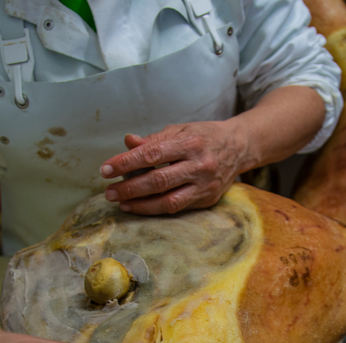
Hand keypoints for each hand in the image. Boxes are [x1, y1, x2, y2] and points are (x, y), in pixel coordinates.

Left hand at [99, 121, 252, 214]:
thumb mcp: (180, 130)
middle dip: (129, 187)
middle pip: (158, 180)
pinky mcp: (207, 199)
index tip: (106, 169)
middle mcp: (199, 165)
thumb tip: (128, 142)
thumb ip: (153, 140)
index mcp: (190, 143)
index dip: (126, 162)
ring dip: (140, 204)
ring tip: (120, 202)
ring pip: (167, 200)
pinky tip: (139, 206)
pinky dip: (154, 209)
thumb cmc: (203, 136)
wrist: (239, 147)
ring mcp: (205, 185)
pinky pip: (177, 208)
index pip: (152, 154)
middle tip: (109, 191)